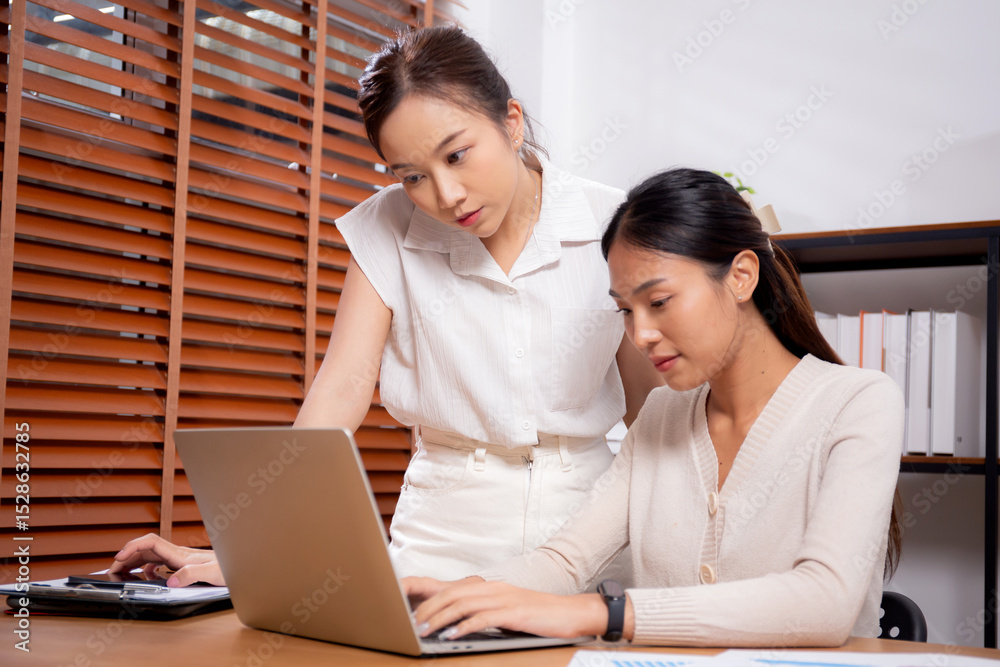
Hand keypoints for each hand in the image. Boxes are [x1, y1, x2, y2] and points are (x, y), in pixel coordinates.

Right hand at [108, 533, 224, 586]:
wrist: (239, 566)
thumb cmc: (228, 568)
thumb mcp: (211, 573)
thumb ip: (190, 575)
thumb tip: (170, 581)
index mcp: (179, 554)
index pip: (151, 543)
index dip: (133, 547)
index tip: (119, 558)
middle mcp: (176, 554)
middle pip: (145, 550)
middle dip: (126, 557)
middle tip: (112, 572)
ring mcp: (178, 559)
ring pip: (149, 556)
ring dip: (133, 563)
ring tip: (121, 574)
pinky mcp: (180, 566)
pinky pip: (157, 564)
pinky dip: (146, 569)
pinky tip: (146, 577)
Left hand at [409, 578, 605, 639]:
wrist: (571, 612)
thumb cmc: (539, 616)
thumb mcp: (508, 611)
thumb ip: (485, 613)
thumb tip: (458, 626)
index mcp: (491, 587)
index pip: (453, 589)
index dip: (432, 600)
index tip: (415, 614)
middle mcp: (494, 589)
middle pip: (453, 594)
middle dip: (429, 609)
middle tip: (413, 624)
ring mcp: (504, 599)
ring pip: (463, 605)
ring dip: (441, 619)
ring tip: (425, 631)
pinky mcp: (513, 613)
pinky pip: (483, 618)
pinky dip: (464, 627)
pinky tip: (452, 636)